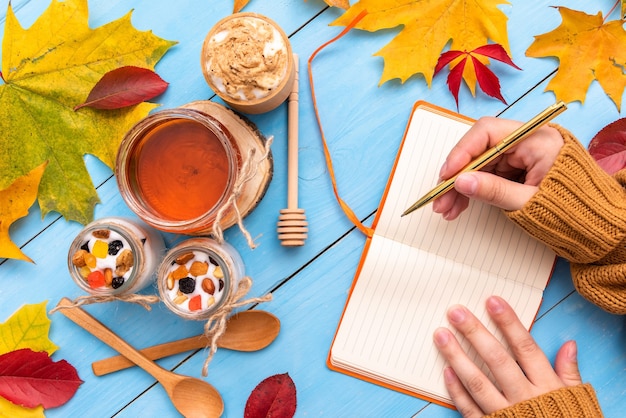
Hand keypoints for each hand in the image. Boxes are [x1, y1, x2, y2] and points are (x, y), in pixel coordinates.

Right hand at [432, 117, 563, 219]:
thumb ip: (494, 190)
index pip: (488, 132)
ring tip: (445, 209)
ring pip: (478, 165)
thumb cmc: (570, 207)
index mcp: (536, 138)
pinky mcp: (513, 169)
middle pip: (479, 150)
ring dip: (459, 187)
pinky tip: (458, 206)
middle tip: (440, 198)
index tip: (447, 173)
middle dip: (456, 175)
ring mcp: (518, 155)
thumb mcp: (528, 201)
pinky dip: (471, 190)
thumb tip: (461, 182)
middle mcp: (525, 141)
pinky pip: (485, 175)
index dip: (462, 151)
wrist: (594, 221)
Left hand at [433, 296, 581, 416]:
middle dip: (475, 333)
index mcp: (547, 387)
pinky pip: (469, 409)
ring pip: (478, 382)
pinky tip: (445, 370)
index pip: (525, 348)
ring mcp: (506, 415)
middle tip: (456, 312)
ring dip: (457, 357)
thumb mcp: (576, 399)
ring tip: (441, 334)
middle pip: (497, 360)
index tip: (492, 301)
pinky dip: (456, 390)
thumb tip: (569, 343)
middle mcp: (524, 398)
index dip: (509, 323)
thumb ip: (569, 372)